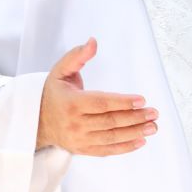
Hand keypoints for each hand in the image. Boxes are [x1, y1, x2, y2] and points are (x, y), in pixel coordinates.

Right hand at [36, 38, 157, 155]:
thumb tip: (93, 41)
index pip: (101, 103)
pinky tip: (141, 140)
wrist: (37, 121)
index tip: (141, 100)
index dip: (122, 102)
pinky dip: (125, 147)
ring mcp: (79, 139)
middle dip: (135, 117)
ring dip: (134, 132)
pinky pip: (106, 150)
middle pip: (109, 121)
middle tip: (154, 113)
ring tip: (153, 126)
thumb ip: (77, 56)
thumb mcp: (60, 70)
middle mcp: (75, 124)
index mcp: (70, 103)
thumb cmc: (53, 92)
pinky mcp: (83, 149)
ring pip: (111, 137)